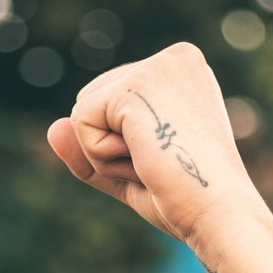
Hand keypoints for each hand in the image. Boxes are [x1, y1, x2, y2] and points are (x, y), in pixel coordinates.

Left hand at [45, 42, 262, 248]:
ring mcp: (156, 66)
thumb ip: (91, 148)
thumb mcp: (130, 170)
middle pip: (93, 101)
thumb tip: (53, 127)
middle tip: (159, 166)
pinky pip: (80, 123)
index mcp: (183, 71)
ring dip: (105, 154)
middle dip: (111, 147)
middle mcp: (174, 57)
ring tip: (152, 162)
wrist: (219, 214)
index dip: (125, 145)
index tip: (169, 159)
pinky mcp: (136, 84)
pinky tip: (144, 160)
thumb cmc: (185, 198)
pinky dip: (101, 156)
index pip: (113, 102)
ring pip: (82, 112)